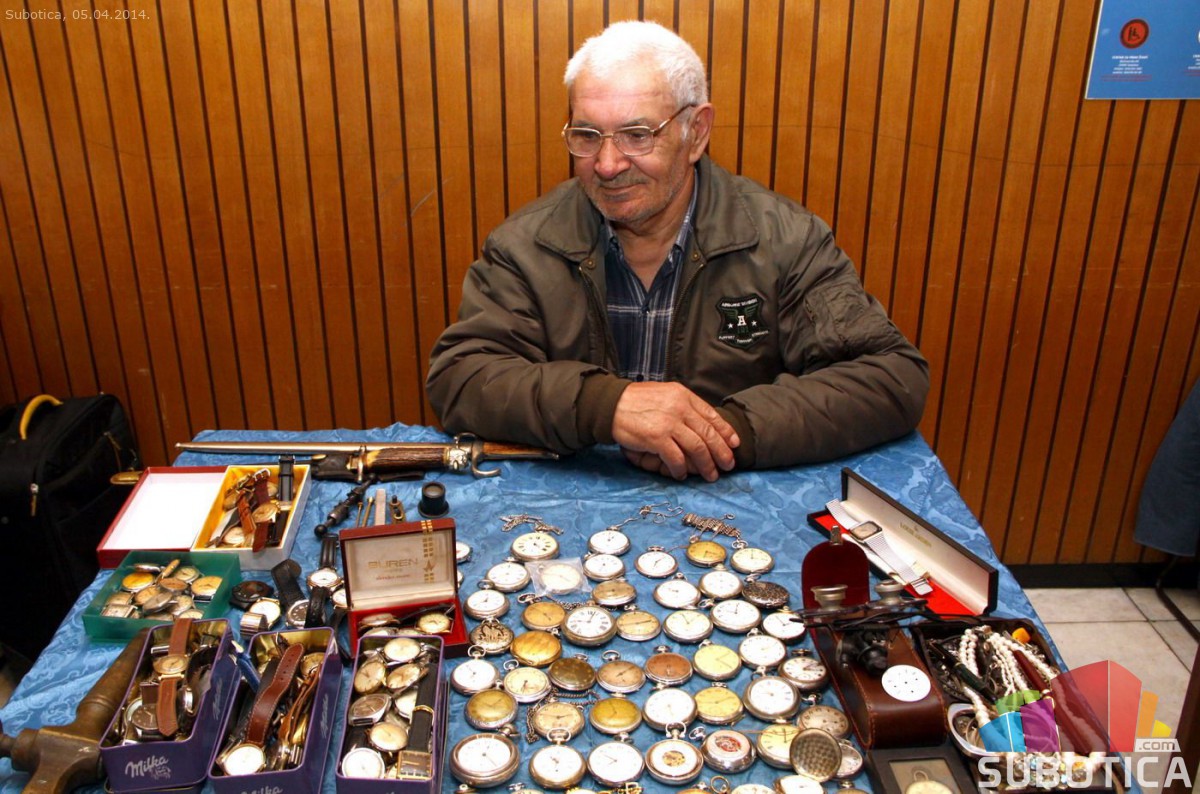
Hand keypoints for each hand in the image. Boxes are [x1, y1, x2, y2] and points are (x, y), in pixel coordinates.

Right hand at [611, 382, 738, 480]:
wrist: (611, 404)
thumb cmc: (636, 401)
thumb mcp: (664, 394)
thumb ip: (683, 405)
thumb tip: (701, 422)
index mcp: (683, 395)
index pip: (711, 415)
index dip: (726, 431)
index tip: (734, 444)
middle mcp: (679, 407)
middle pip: (708, 434)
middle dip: (721, 452)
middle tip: (728, 465)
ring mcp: (668, 423)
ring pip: (697, 448)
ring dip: (706, 465)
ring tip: (710, 475)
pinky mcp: (656, 438)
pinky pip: (676, 458)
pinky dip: (681, 469)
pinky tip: (682, 475)